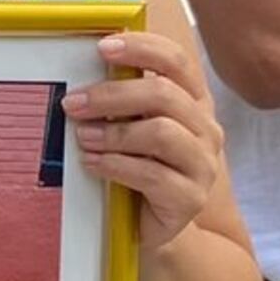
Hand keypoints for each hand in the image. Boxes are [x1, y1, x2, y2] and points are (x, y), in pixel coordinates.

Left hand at [62, 32, 224, 247]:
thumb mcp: (130, 137)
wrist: (151, 232)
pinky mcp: (189, 198)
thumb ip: (121, 110)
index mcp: (193, 105)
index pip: (176, 63)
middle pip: (163, 96)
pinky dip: (115, 165)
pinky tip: (92, 164)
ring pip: (159, 134)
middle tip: (74, 104)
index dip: (141, 50)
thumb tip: (83, 87)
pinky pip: (151, 175)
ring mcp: (202, 165)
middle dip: (112, 96)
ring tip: (83, 137)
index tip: (103, 49)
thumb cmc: (135, 178)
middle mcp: (205, 130)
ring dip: (113, 133)